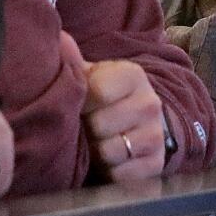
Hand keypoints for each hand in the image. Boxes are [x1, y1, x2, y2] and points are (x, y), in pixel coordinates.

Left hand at [83, 59, 166, 183]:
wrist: (139, 124)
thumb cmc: (105, 98)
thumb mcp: (91, 75)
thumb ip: (73, 60)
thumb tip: (60, 40)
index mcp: (133, 76)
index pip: (96, 93)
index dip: (79, 102)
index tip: (79, 104)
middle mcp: (150, 104)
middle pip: (99, 126)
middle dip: (86, 130)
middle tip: (85, 127)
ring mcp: (155, 135)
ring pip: (109, 152)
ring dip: (95, 153)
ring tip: (94, 143)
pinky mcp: (155, 163)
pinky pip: (121, 176)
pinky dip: (108, 172)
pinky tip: (107, 161)